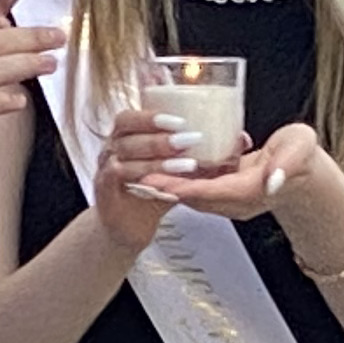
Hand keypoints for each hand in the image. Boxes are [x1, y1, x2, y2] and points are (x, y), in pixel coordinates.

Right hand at [90, 106, 194, 252]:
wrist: (127, 228)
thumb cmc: (149, 194)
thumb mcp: (177, 171)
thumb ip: (199, 154)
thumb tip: (239, 141)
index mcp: (125, 137)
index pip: (131, 116)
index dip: (152, 115)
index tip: (180, 118)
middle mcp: (112, 148)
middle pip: (127, 130)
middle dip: (159, 133)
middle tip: (189, 138)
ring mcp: (105, 168)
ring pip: (126, 154)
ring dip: (157, 157)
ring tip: (187, 163)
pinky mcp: (104, 190)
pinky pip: (121, 176)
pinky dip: (145, 176)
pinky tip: (165, 182)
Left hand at [148, 118, 322, 226]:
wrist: (307, 173)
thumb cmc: (302, 156)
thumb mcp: (300, 151)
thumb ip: (286, 165)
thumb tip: (271, 180)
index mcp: (252, 191)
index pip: (211, 192)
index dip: (183, 187)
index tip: (159, 181)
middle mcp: (238, 201)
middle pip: (195, 198)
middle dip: (166, 189)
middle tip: (138, 177)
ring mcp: (231, 198)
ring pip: (194, 196)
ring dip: (169, 187)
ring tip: (142, 174)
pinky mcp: (227, 191)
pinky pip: (199, 189)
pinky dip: (180, 181)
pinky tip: (162, 168)